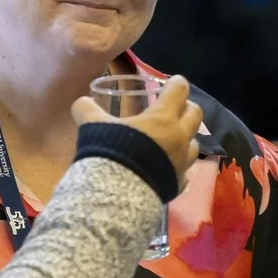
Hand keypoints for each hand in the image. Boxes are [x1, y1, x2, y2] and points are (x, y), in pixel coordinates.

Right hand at [71, 75, 201, 182]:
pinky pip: (185, 172)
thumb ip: (87, 110)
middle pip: (196, 115)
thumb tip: (82, 103)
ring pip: (194, 144)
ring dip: (185, 138)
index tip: (172, 82)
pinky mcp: (178, 184)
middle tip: (174, 108)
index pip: (180, 91)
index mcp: (163, 118)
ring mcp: (182, 163)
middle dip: (187, 107)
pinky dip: (178, 166)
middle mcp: (179, 138)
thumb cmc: (111, 153)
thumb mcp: (93, 126)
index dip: (177, 83)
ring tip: (171, 139)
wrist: (118, 195)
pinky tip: (167, 167)